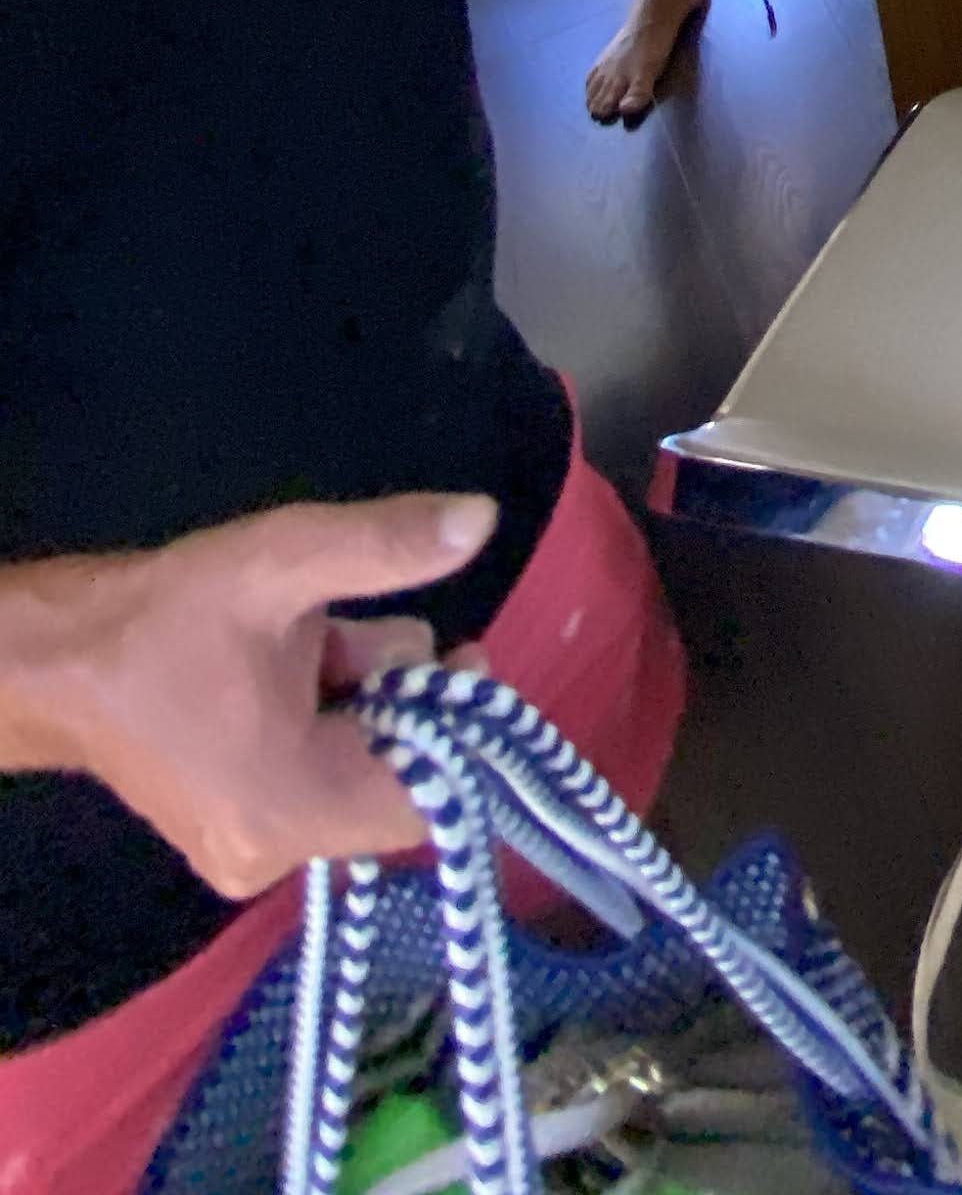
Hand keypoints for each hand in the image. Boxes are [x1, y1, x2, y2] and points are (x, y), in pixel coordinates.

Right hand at [0, 493, 492, 898]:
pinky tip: (288, 679)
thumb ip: (385, 545)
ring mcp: (251, 858)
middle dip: (398, 699)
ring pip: (361, 776)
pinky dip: (327, 726)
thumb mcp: (282, 560)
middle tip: (351, 637)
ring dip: (360, 704)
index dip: (463, 724)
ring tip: (307, 649)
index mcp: (289, 810)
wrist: (62, 662)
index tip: (462, 651)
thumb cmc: (167, 618)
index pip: (432, 796)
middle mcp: (273, 859)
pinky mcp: (238, 839)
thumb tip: (481, 521)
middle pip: (399, 783)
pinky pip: (322, 784)